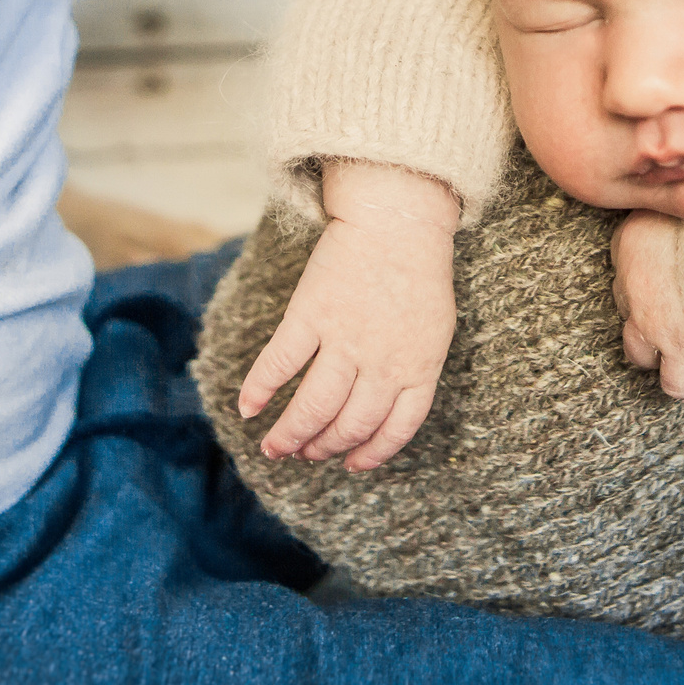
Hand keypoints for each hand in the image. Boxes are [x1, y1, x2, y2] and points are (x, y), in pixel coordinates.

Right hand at [238, 161, 458, 471]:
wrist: (397, 219)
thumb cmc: (419, 272)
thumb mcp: (435, 329)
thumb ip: (414, 369)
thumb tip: (383, 403)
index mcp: (419, 368)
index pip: (396, 430)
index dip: (371, 453)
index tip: (351, 464)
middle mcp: (383, 362)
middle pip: (349, 424)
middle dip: (323, 446)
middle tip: (305, 453)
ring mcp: (345, 340)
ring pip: (313, 406)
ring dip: (290, 434)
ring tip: (274, 447)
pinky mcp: (311, 315)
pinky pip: (280, 364)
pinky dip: (260, 390)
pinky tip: (247, 407)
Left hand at [611, 211, 683, 398]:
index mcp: (635, 236)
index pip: (627, 262)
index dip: (655, 274)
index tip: (681, 275)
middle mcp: (633, 278)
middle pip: (626, 304)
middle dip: (652, 313)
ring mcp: (650, 318)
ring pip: (637, 350)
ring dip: (660, 351)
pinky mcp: (678, 347)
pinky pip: (674, 382)